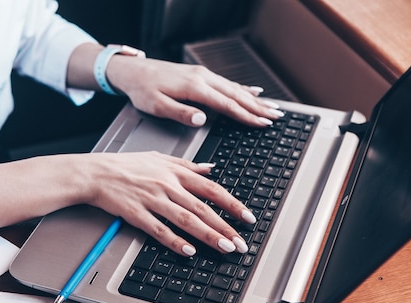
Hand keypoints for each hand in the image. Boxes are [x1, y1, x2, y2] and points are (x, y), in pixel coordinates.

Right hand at [81, 151, 255, 255]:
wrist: (95, 173)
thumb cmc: (124, 165)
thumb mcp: (157, 157)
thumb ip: (185, 163)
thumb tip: (209, 167)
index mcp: (175, 172)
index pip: (211, 189)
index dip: (232, 204)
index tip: (247, 217)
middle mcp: (167, 185)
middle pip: (203, 208)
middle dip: (226, 227)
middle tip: (241, 243)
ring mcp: (152, 200)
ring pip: (186, 220)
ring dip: (208, 236)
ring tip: (225, 248)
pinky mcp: (137, 213)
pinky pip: (159, 230)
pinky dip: (175, 241)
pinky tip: (188, 251)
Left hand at [106, 56, 283, 127]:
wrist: (133, 71)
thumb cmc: (142, 90)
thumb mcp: (156, 105)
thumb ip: (180, 113)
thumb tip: (202, 119)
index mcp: (194, 87)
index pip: (226, 104)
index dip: (246, 115)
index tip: (262, 123)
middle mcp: (202, 78)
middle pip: (237, 95)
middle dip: (258, 107)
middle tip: (277, 117)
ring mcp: (202, 74)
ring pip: (234, 88)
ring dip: (254, 99)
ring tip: (271, 107)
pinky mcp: (199, 75)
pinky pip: (226, 83)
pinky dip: (242, 88)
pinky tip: (252, 91)